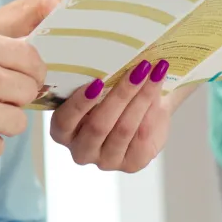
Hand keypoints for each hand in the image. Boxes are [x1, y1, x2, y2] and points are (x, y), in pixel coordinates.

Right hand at [48, 58, 175, 172]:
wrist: (144, 109)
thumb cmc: (112, 94)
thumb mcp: (99, 88)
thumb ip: (97, 79)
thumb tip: (111, 57)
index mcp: (63, 132)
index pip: (65, 121)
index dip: (79, 103)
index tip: (96, 81)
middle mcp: (81, 150)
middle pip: (98, 125)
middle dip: (121, 94)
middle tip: (139, 68)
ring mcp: (106, 160)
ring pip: (123, 129)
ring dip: (141, 98)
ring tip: (155, 73)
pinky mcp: (131, 164)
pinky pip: (142, 137)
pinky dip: (151, 111)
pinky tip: (158, 91)